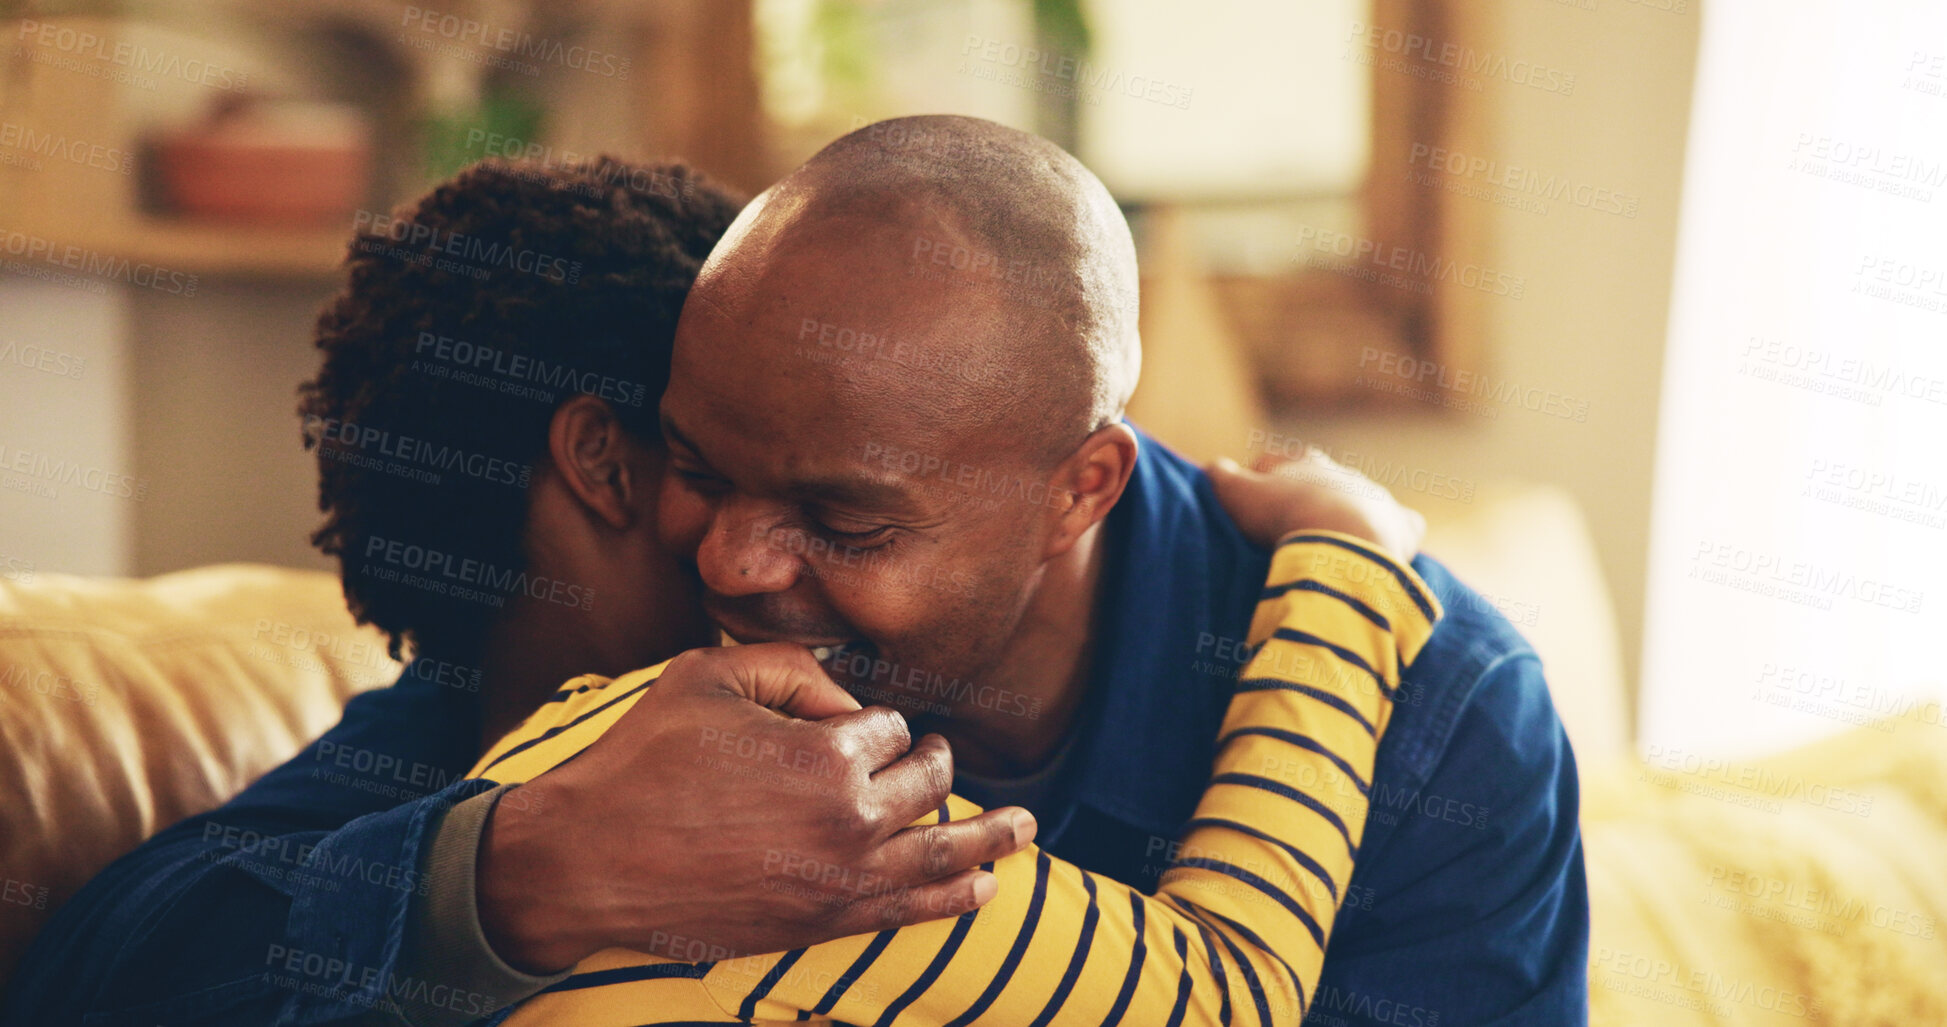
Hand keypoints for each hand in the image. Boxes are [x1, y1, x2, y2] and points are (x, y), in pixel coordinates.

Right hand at [476, 643, 1034, 972]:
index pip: (891, 728)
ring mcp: (843, 880)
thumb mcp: (710, 675)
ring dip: (992, 838)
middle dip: (935, 765)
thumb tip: (851, 694)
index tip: (837, 724)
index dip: (869, 721)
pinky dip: (955, 897)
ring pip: (943, 853)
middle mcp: (851, 820)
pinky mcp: (825, 924)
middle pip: (928, 784)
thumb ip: (794, 665)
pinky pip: (912, 910)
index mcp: (827, 753)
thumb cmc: (644, 762)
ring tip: (1026, 830)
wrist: (592, 862)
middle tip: (937, 757)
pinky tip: (984, 887)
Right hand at [1208, 447, 1426, 560]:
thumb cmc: (1285, 516)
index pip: (1272, 464)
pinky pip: (1405, 523)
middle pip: (1317, 483)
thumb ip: (1221, 477)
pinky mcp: (1402, 524)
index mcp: (1302, 461)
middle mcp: (1342, 473)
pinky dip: (1397, 532)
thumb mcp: (1238, 494)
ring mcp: (1375, 497)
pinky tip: (1386, 549)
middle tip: (1287, 533)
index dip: (1256, 484)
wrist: (1342, 540)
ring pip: (1359, 501)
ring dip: (1346, 519)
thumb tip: (1212, 467)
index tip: (1247, 510)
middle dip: (1303, 501)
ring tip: (1330, 549)